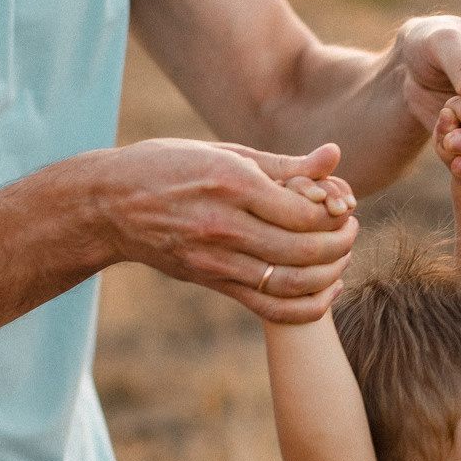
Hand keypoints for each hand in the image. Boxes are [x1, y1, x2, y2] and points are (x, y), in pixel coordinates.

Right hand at [91, 137, 357, 323]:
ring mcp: (217, 261)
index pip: (304, 211)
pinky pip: (270, 308)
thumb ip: (284, 162)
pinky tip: (326, 291)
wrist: (109, 206)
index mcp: (230, 184)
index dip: (335, 212)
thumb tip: (335, 156)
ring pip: (292, 283)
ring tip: (342, 255)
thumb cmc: (168, 166)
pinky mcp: (213, 283)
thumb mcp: (223, 152)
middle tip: (350, 228)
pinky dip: (308, 307)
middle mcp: (224, 226)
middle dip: (341, 242)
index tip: (343, 204)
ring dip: (331, 274)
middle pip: (305, 249)